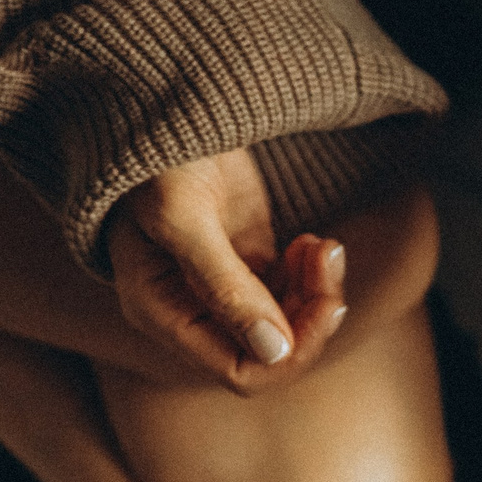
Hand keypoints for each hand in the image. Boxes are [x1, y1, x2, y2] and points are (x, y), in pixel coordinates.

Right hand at [105, 148, 350, 393]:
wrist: (160, 111)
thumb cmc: (153, 164)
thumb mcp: (184, 219)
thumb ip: (226, 287)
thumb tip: (275, 350)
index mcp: (164, 314)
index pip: (240, 371)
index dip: (290, 352)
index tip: (323, 304)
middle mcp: (192, 311)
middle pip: (273, 351)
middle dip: (311, 315)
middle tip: (329, 261)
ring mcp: (223, 287)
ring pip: (290, 322)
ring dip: (317, 291)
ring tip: (323, 246)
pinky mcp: (248, 260)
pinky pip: (293, 292)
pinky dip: (313, 275)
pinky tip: (315, 242)